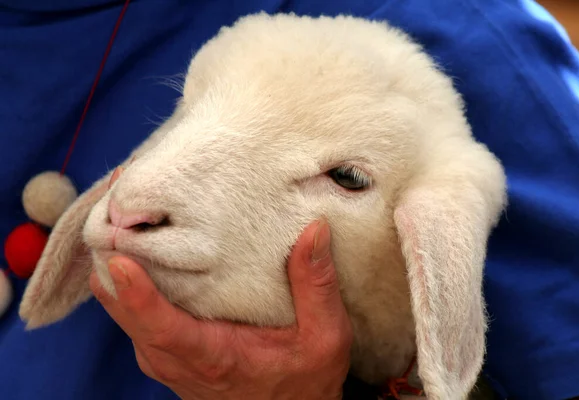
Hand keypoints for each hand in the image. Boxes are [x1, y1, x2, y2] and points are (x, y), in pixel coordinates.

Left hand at [89, 219, 352, 399]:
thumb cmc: (303, 381)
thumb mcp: (323, 337)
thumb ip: (316, 286)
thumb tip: (314, 231)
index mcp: (209, 356)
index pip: (160, 326)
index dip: (136, 292)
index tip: (120, 257)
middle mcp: (172, 358)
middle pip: (122, 306)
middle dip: (113, 253)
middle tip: (120, 200)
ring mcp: (160, 354)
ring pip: (117, 305)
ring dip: (115, 261)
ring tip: (127, 210)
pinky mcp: (160, 348)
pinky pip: (127, 309)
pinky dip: (125, 275)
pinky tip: (140, 242)